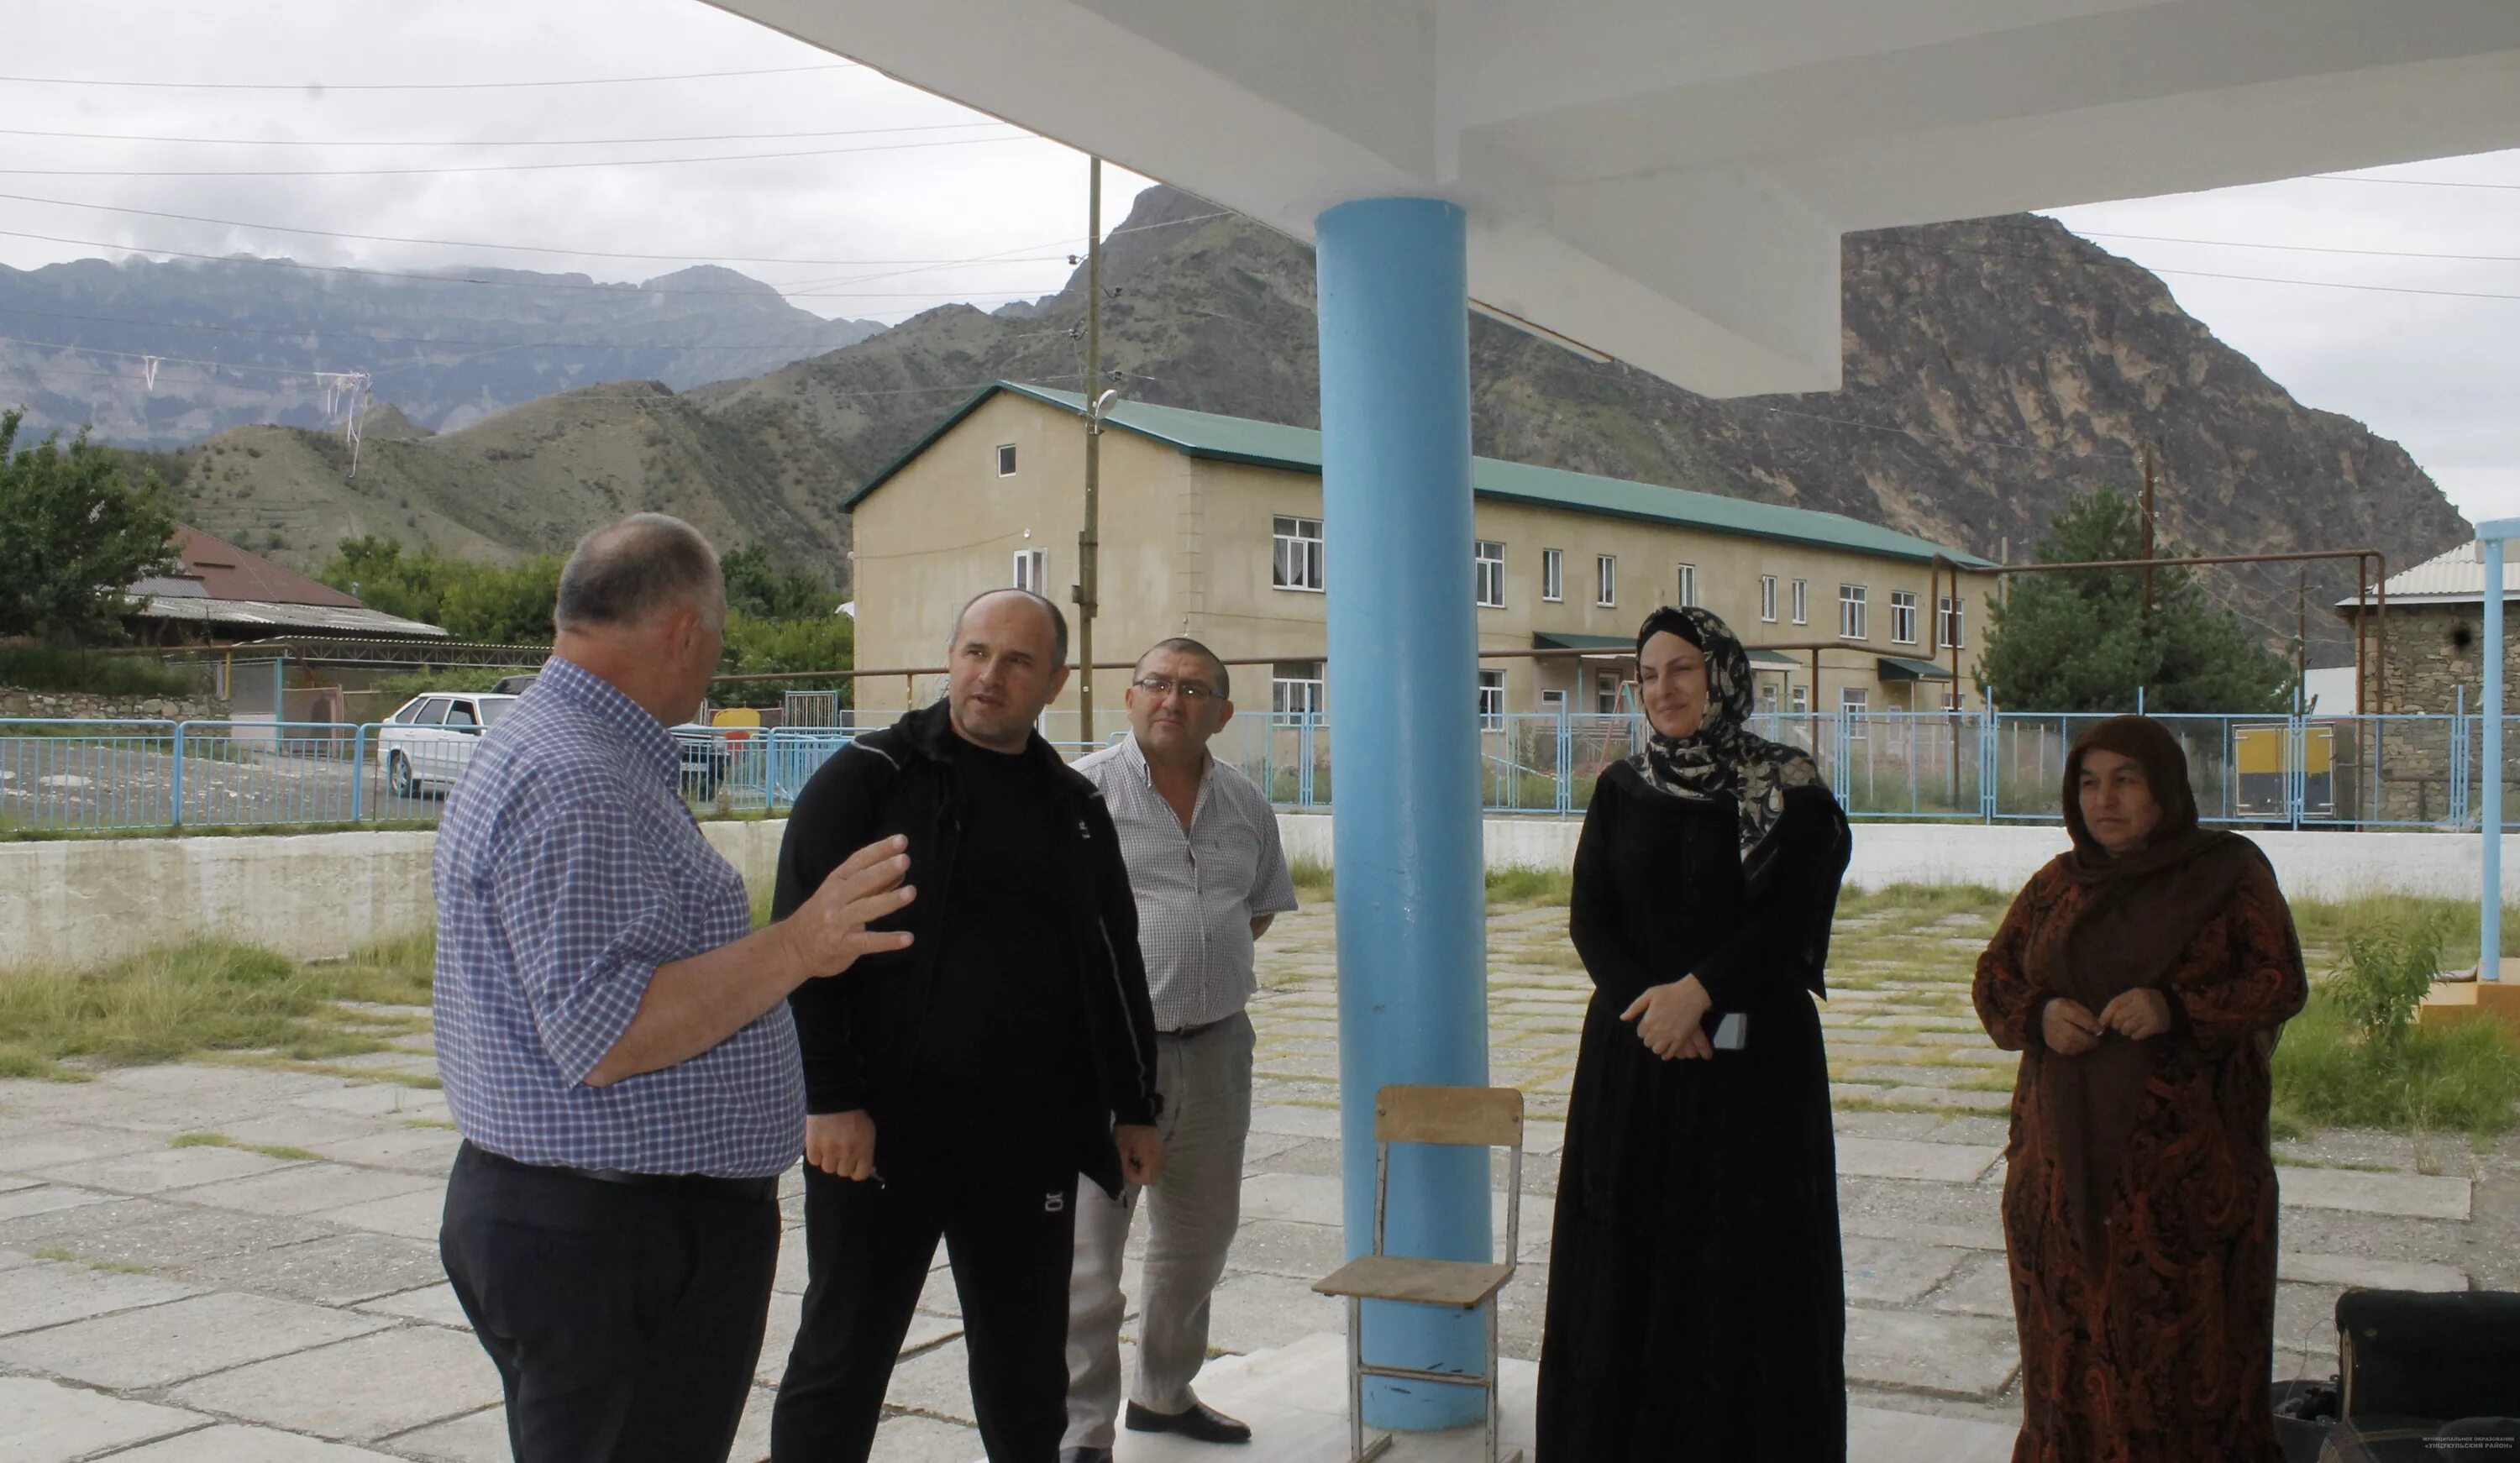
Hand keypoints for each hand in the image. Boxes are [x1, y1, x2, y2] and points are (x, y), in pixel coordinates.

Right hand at [784, 836, 916, 978]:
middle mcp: (834, 899)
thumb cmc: (820, 917)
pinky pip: (867, 942)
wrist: (791, 948)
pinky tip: (908, 938)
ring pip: (865, 909)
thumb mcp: (839, 896)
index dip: (879, 850)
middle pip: (861, 882)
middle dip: (883, 870)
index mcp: (835, 882)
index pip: (858, 862)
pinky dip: (888, 941)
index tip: (901, 841)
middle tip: (905, 860)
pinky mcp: (841, 945)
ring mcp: (837, 923)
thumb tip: (900, 872)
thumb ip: (870, 886)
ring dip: (889, 900)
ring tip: (911, 892)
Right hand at [805, 1110, 876, 1180]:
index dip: (856, 1171)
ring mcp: (830, 1151)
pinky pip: (814, 1161)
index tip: (852, 1165)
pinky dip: (816, 1154)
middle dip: (841, 1164)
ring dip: (828, 1159)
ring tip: (828, 1146)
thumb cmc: (854, 1113)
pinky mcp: (814, 1147)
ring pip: (828, 1168)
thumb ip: (866, 1150)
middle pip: (843, 1172)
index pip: (861, 1174)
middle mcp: (848, 1154)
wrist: (833, 1098)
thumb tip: (869, 1169)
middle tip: (839, 1152)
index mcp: (864, 1149)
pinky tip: (818, 1144)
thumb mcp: (868, 1131)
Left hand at [1115, 1124, 1164, 1185]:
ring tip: (1135, 1160)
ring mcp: (1162, 1153)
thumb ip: (1125, 1165)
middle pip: (1153, 1177)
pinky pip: (1157, 1162)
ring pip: (1156, 1170)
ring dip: (1146, 1169)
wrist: (1138, 1114)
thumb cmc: (1129, 1132)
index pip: (1147, 1179)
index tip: (1126, 1169)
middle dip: (1140, 1175)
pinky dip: (1149, 1163)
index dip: (1134, 1178)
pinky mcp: (1161, 1148)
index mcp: (1150, 1159)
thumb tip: (1126, 1175)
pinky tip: (1141, 1156)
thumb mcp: (1122, 1149)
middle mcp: (1159, 1158)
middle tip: (1130, 1166)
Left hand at [1621, 977, 1714, 1060]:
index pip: (1640, 1034)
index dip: (1645, 1030)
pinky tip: (1668, 1049)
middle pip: (1648, 1043)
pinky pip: (1670, 1053)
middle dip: (1651, 1038)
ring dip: (1658, 1046)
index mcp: (1648, 1020)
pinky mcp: (1680, 1040)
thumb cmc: (1670, 992)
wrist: (1691, 994)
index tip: (1651, 1025)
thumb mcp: (1649, 994)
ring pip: (1657, 1050)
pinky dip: (1667, 1054)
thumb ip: (1635, 1007)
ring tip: (1662, 1040)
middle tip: (1658, 1031)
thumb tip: (1623, 1018)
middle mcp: (1656, 1031)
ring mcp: (1668, 1036)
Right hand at [2040, 997, 2103, 1055]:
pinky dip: (2076, 1049)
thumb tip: (2099, 1028)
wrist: (2044, 1015)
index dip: (2090, 1024)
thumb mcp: (2076, 1005)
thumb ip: (2087, 1015)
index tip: (2100, 1029)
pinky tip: (2080, 1045)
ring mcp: (2050, 1033)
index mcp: (2059, 1007)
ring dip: (2083, 1045)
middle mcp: (2052, 1020)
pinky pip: (2066, 1049)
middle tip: (2095, 1039)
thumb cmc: (2065, 1009)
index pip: (2076, 1016)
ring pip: (2069, 1043)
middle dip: (2087, 1039)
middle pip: (2072, 1033)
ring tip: (2089, 1043)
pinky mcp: (2051, 1043)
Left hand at [2097, 988, 2173, 1041]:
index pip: (2115, 1004)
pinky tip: (2138, 1031)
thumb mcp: (2134, 997)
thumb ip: (2119, 1005)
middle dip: (2116, 1024)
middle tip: (2120, 1025)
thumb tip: (2101, 1021)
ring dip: (2125, 1030)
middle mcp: (2142, 1003)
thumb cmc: (2147, 1001)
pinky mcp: (2155, 1026)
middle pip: (2119, 1018)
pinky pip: (2137, 1035)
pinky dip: (2134, 1035)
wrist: (2172, 1006)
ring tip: (2129, 1028)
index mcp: (2135, 993)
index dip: (2106, 1015)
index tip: (2102, 1023)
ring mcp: (2149, 1015)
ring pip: (2127, 1028)